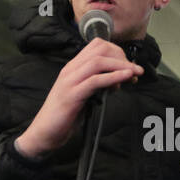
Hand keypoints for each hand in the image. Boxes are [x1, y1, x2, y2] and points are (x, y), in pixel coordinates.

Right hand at [15, 39, 143, 158]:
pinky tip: (125, 79)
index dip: (117, 52)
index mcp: (73, 67)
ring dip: (121, 66)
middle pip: (100, 50)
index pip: (97, 46)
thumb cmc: (64, 116)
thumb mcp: (84, 96)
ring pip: (98, 62)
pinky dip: (114, 77)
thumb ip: (98, 85)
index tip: (129, 66)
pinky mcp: (72, 95)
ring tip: (135, 73)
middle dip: (122, 57)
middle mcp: (71, 70)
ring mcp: (70, 81)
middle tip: (134, 71)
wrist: (44, 133)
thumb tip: (118, 80)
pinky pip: (95, 81)